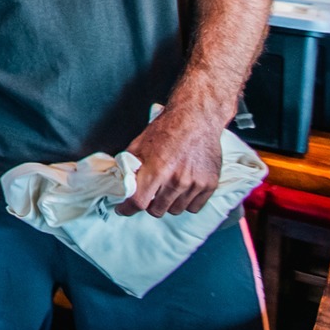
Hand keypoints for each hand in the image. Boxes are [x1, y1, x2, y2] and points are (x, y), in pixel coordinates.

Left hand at [119, 102, 226, 216]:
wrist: (196, 118)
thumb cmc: (167, 129)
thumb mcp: (139, 144)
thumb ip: (130, 165)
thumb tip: (120, 182)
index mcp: (156, 170)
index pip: (138, 202)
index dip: (127, 209)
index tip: (123, 209)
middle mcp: (176, 180)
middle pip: (156, 210)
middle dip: (148, 204)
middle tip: (148, 194)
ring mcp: (195, 184)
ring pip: (175, 210)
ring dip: (168, 204)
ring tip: (166, 189)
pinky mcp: (209, 185)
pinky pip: (194, 207)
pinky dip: (186, 203)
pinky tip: (181, 190)